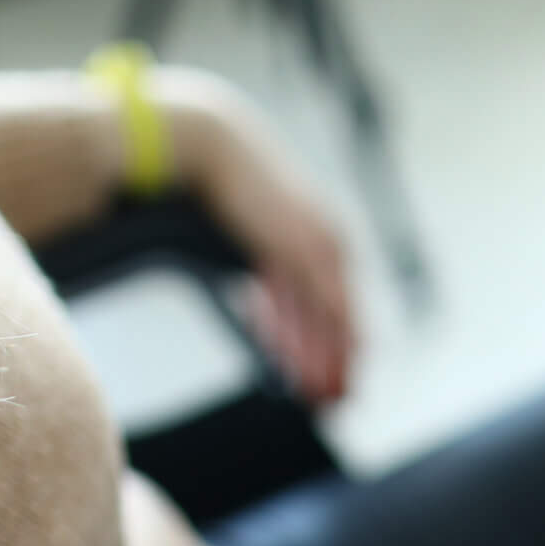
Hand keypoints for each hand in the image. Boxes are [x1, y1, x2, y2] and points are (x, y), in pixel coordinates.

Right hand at [159, 70, 358, 404]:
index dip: (333, 345)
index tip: (330, 378)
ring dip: (325, 362)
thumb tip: (266, 314)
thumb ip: (263, 277)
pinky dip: (311, 344)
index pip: (332, 304)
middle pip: (340, 316)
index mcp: (320, 238)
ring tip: (322, 397)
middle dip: (337, 362)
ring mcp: (318, 243)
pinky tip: (307, 370)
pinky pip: (314, 306)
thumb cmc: (216, 188)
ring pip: (329, 318)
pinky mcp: (298, 245)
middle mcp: (329, 242)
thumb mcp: (248, 243)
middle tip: (335, 401)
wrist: (204, 144)